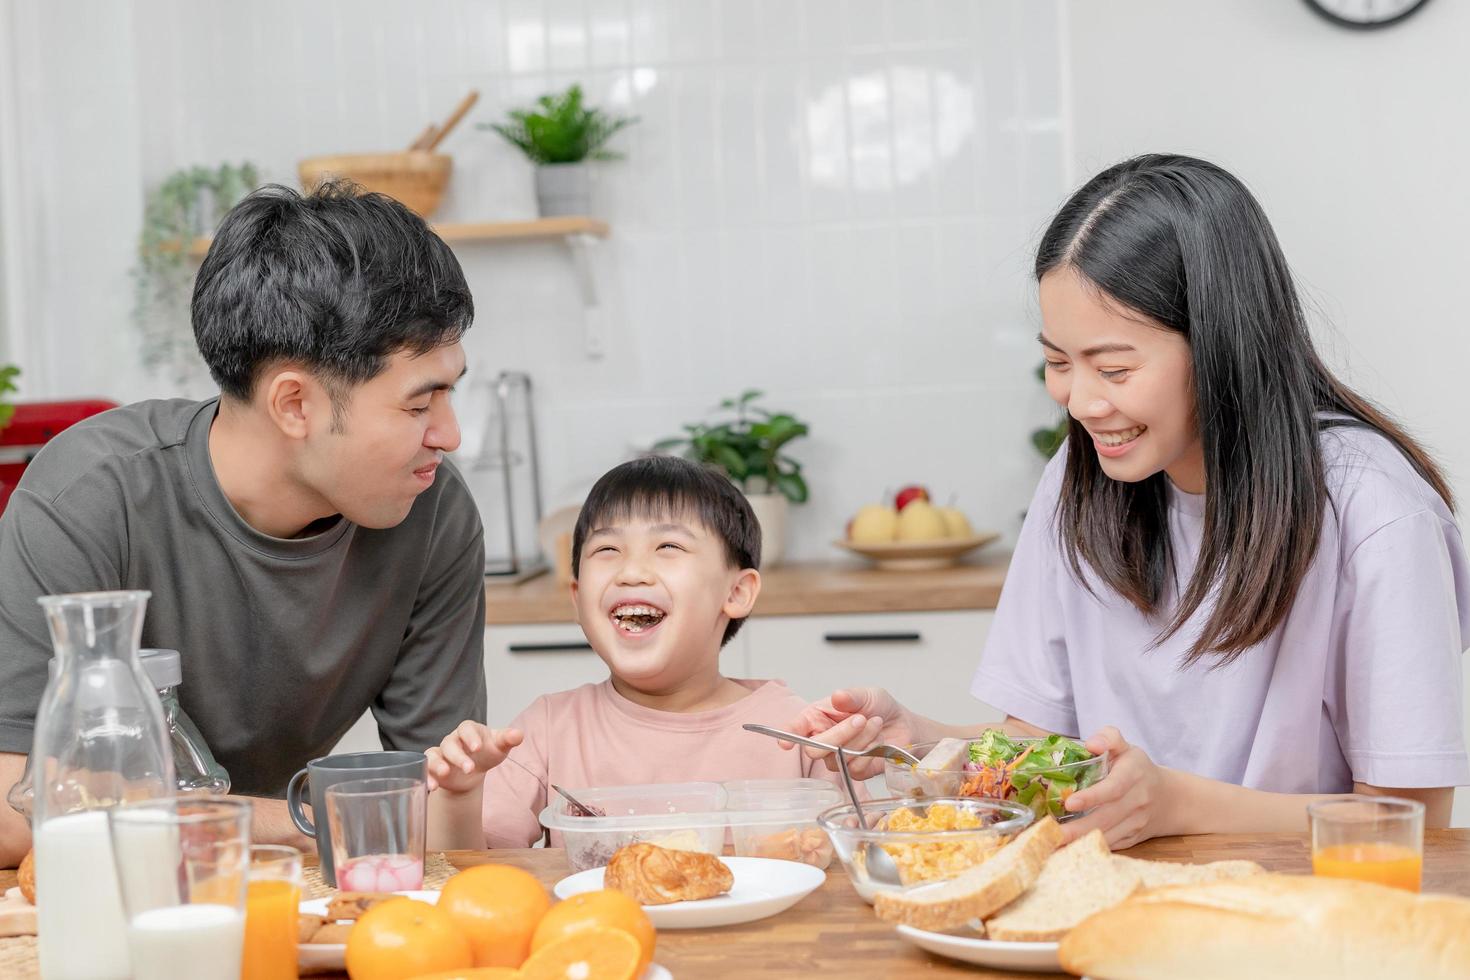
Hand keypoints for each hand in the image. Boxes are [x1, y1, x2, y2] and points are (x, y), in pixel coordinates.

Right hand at [425, 721, 523, 793]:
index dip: (470, 736)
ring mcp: (441, 753)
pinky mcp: (433, 766)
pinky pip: (426, 768)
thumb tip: (518, 735)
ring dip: (438, 764)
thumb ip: (508, 739)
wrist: (475, 771)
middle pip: (451, 744)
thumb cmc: (488, 753)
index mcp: (469, 730)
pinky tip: (432, 786)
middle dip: (458, 756)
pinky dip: (427, 776)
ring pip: (434, 754)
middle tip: (470, 768)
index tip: (478, 747)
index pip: (466, 728)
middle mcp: (453, 739)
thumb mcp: (499, 747)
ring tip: (445, 773)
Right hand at [784, 688, 914, 778]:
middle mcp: (823, 738)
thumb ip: (852, 696)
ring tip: (876, 723)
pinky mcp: (854, 771)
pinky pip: (854, 768)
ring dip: (860, 740)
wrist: (904, 725)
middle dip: (839, 734)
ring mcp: (837, 757)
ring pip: (836, 758)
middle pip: (814, 749)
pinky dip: (870, 752)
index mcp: (818, 717)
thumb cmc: (879, 707)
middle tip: (860, 719)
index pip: (796, 728)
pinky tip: (879, 741)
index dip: (788, 736)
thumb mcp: (868, 694)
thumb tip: (838, 697)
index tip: (785, 744)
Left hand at [1059, 726, 1166, 848]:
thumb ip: (1108, 738)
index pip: (1114, 788)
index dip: (1093, 797)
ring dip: (1080, 842)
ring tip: (1053, 843)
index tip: (1070, 803)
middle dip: (1079, 828)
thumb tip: (1091, 744)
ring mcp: (1136, 822)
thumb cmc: (1136, 768)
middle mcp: (1137, 800)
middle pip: (1107, 817)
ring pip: (1108, 836)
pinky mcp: (1132, 838)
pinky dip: (1089, 848)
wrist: (1168, 798)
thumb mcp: (1125, 747)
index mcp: (1134, 774)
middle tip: (1052, 832)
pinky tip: (1067, 849)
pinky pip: (1110, 845)